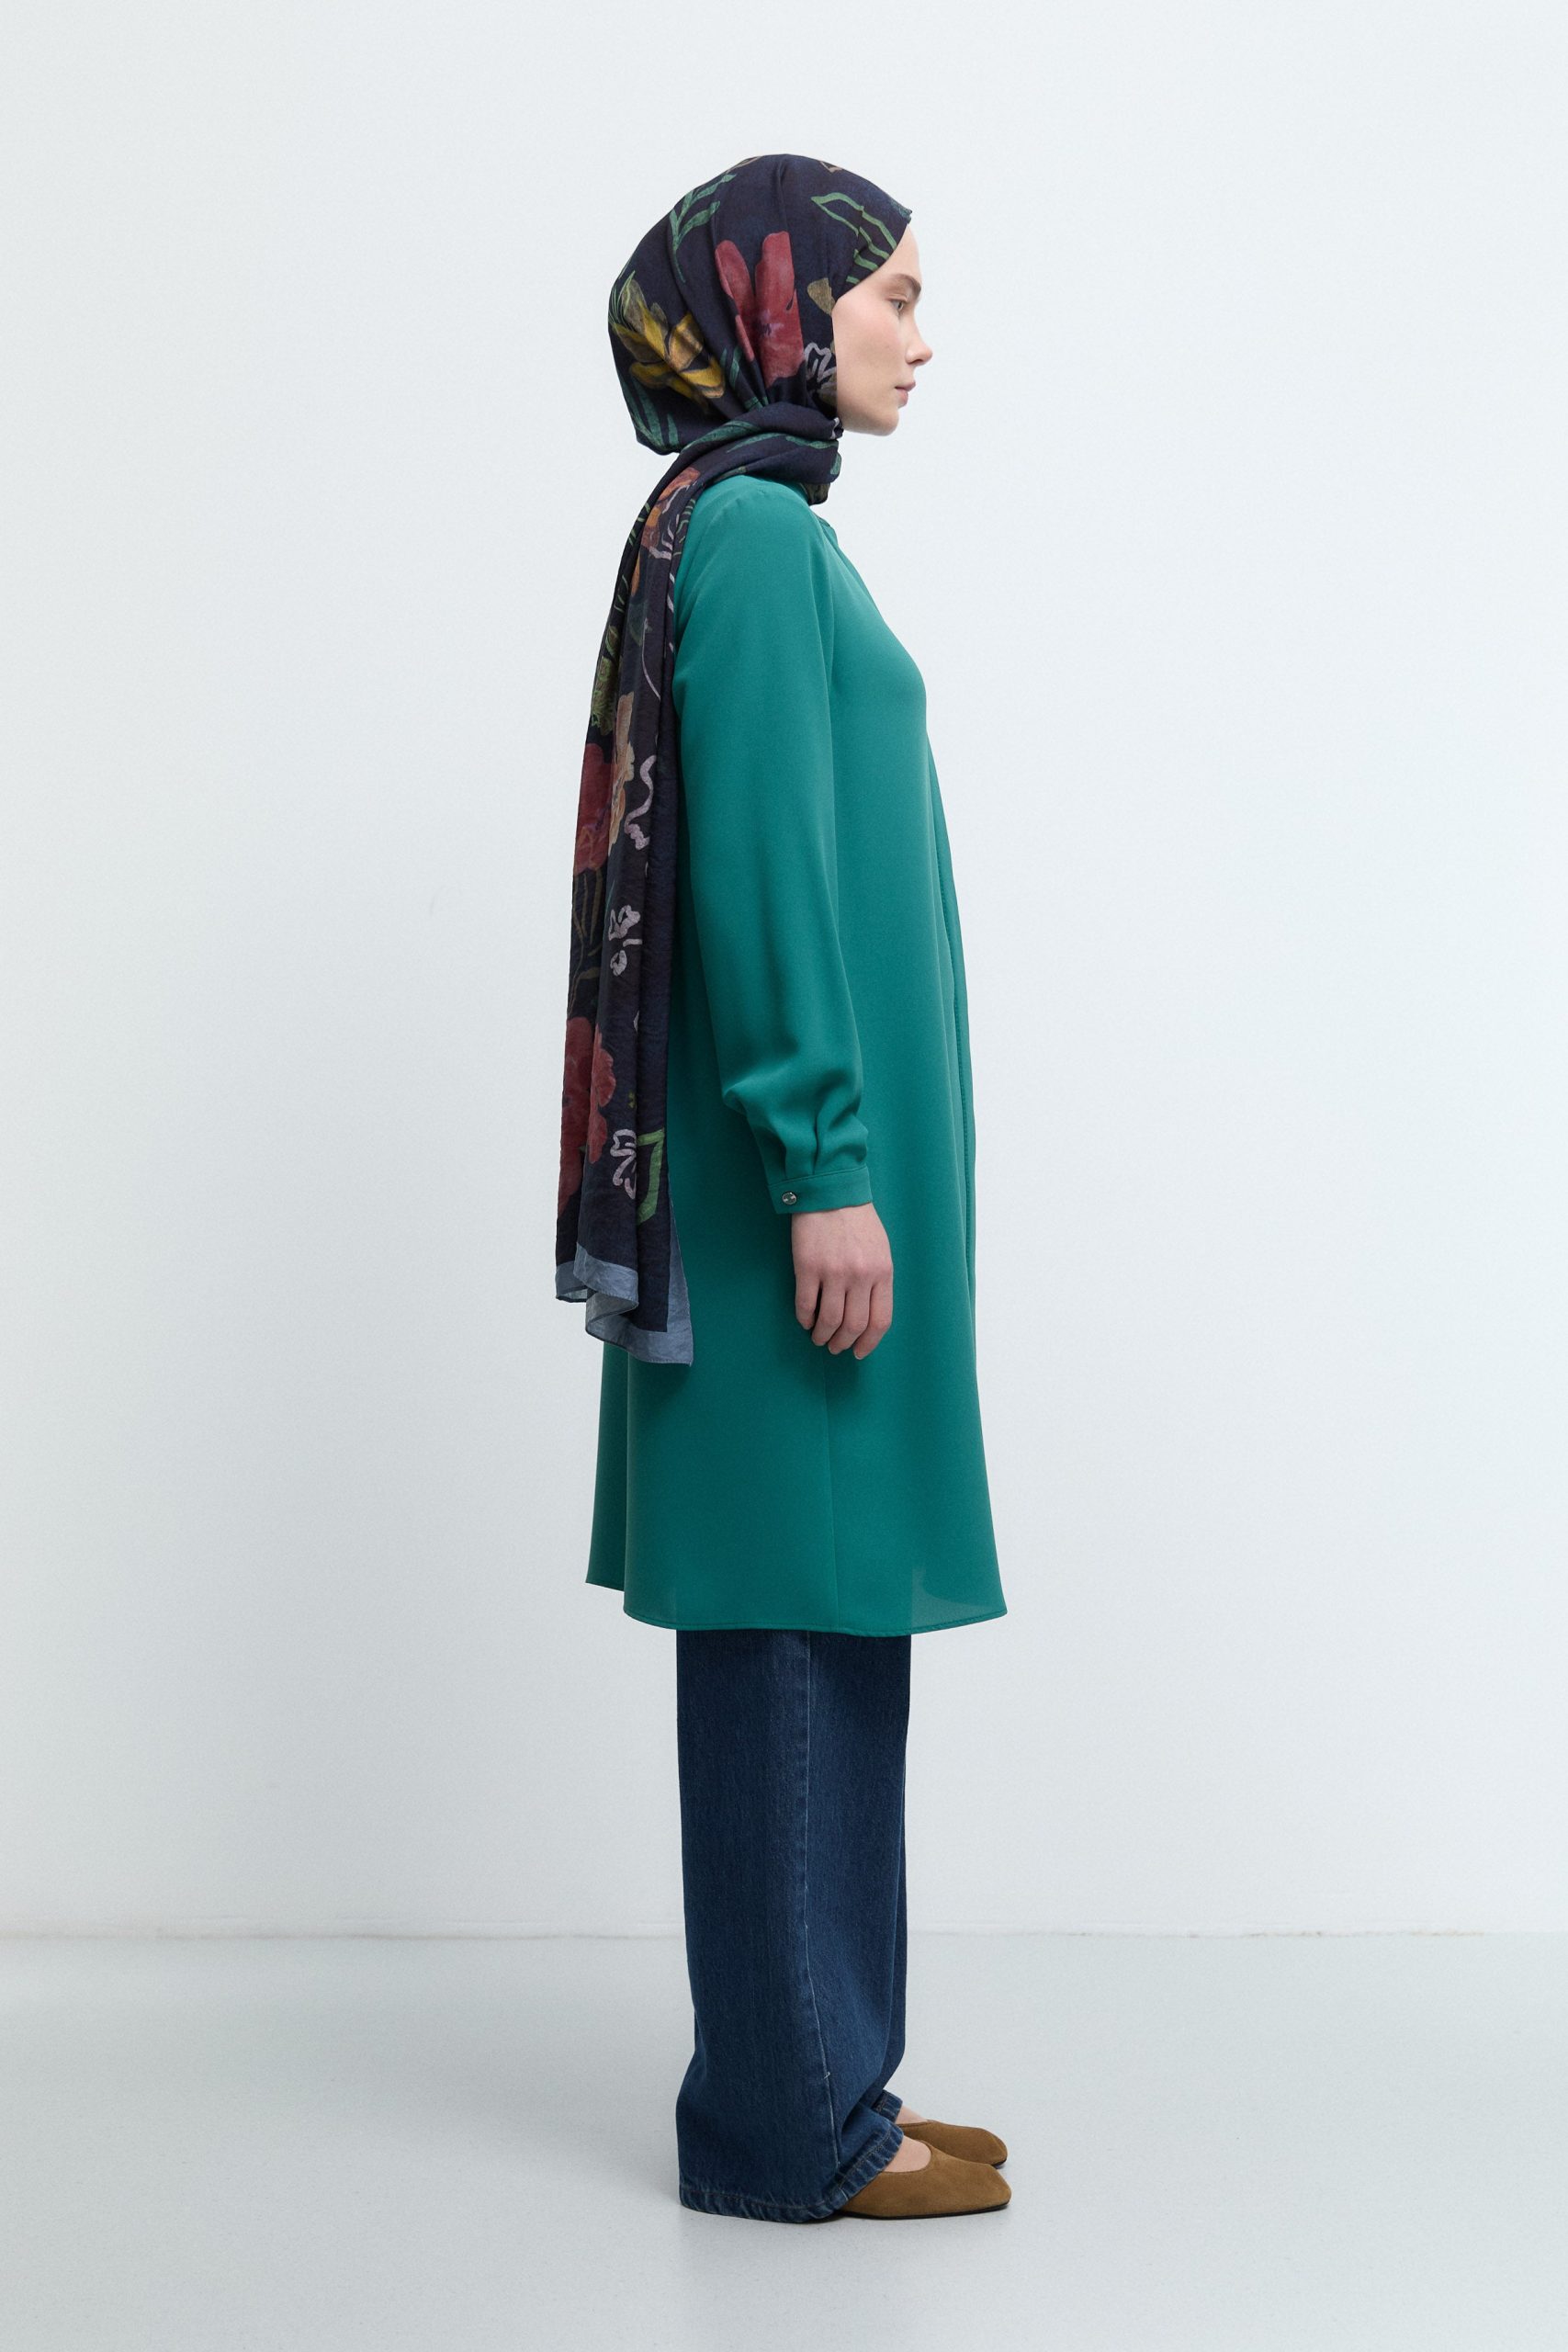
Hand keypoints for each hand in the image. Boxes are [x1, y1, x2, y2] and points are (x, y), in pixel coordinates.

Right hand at [790, 1202, 893, 1357]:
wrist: (830, 1193)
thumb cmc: (858, 1220)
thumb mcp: (881, 1249)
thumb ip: (878, 1280)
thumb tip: (867, 1312)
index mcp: (883, 1272)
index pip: (880, 1320)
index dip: (869, 1342)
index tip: (859, 1351)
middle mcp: (861, 1276)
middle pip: (854, 1326)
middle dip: (843, 1343)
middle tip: (835, 1347)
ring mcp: (833, 1273)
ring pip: (829, 1321)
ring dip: (822, 1336)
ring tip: (818, 1338)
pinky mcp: (807, 1268)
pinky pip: (805, 1305)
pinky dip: (804, 1319)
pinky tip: (805, 1321)